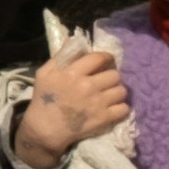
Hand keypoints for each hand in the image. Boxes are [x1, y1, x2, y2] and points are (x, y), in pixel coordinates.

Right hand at [15, 40, 128, 160]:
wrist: (46, 129)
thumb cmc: (43, 99)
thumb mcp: (45, 72)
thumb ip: (60, 55)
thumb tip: (74, 40)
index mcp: (73, 72)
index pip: (99, 58)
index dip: (106, 58)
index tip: (106, 61)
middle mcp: (88, 86)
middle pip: (114, 74)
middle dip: (111, 77)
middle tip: (106, 81)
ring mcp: (98, 103)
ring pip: (122, 91)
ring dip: (117, 92)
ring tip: (110, 95)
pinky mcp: (104, 118)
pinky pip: (124, 108)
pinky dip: (120, 108)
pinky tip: (113, 108)